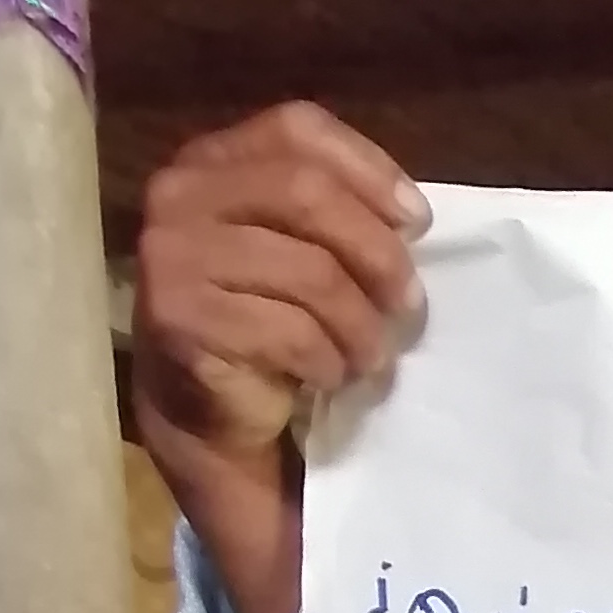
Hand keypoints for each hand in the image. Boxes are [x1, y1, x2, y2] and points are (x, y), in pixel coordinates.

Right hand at [132, 102, 428, 612]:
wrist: (257, 481)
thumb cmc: (311, 384)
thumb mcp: (342, 294)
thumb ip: (360, 239)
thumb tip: (441, 216)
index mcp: (221, 181)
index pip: (293, 131)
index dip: (364, 173)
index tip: (416, 226)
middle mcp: (181, 213)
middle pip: (302, 195)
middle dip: (374, 260)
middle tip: (404, 321)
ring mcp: (171, 277)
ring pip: (302, 268)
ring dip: (357, 323)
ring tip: (364, 366)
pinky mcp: (178, 344)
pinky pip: (283, 328)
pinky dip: (324, 361)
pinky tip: (325, 391)